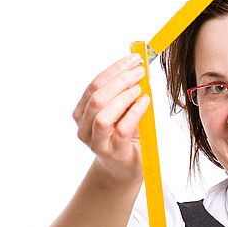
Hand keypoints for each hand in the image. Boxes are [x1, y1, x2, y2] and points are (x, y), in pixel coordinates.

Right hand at [72, 53, 150, 184]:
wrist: (124, 168)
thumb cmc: (125, 136)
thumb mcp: (123, 110)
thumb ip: (126, 92)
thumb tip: (138, 67)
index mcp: (82, 112)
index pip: (94, 85)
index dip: (114, 69)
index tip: (134, 59)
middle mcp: (84, 127)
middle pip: (97, 97)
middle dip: (120, 80)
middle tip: (140, 71)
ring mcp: (96, 142)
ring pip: (103, 115)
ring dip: (123, 97)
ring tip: (140, 88)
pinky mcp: (113, 153)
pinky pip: (121, 130)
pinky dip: (134, 112)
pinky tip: (144, 102)